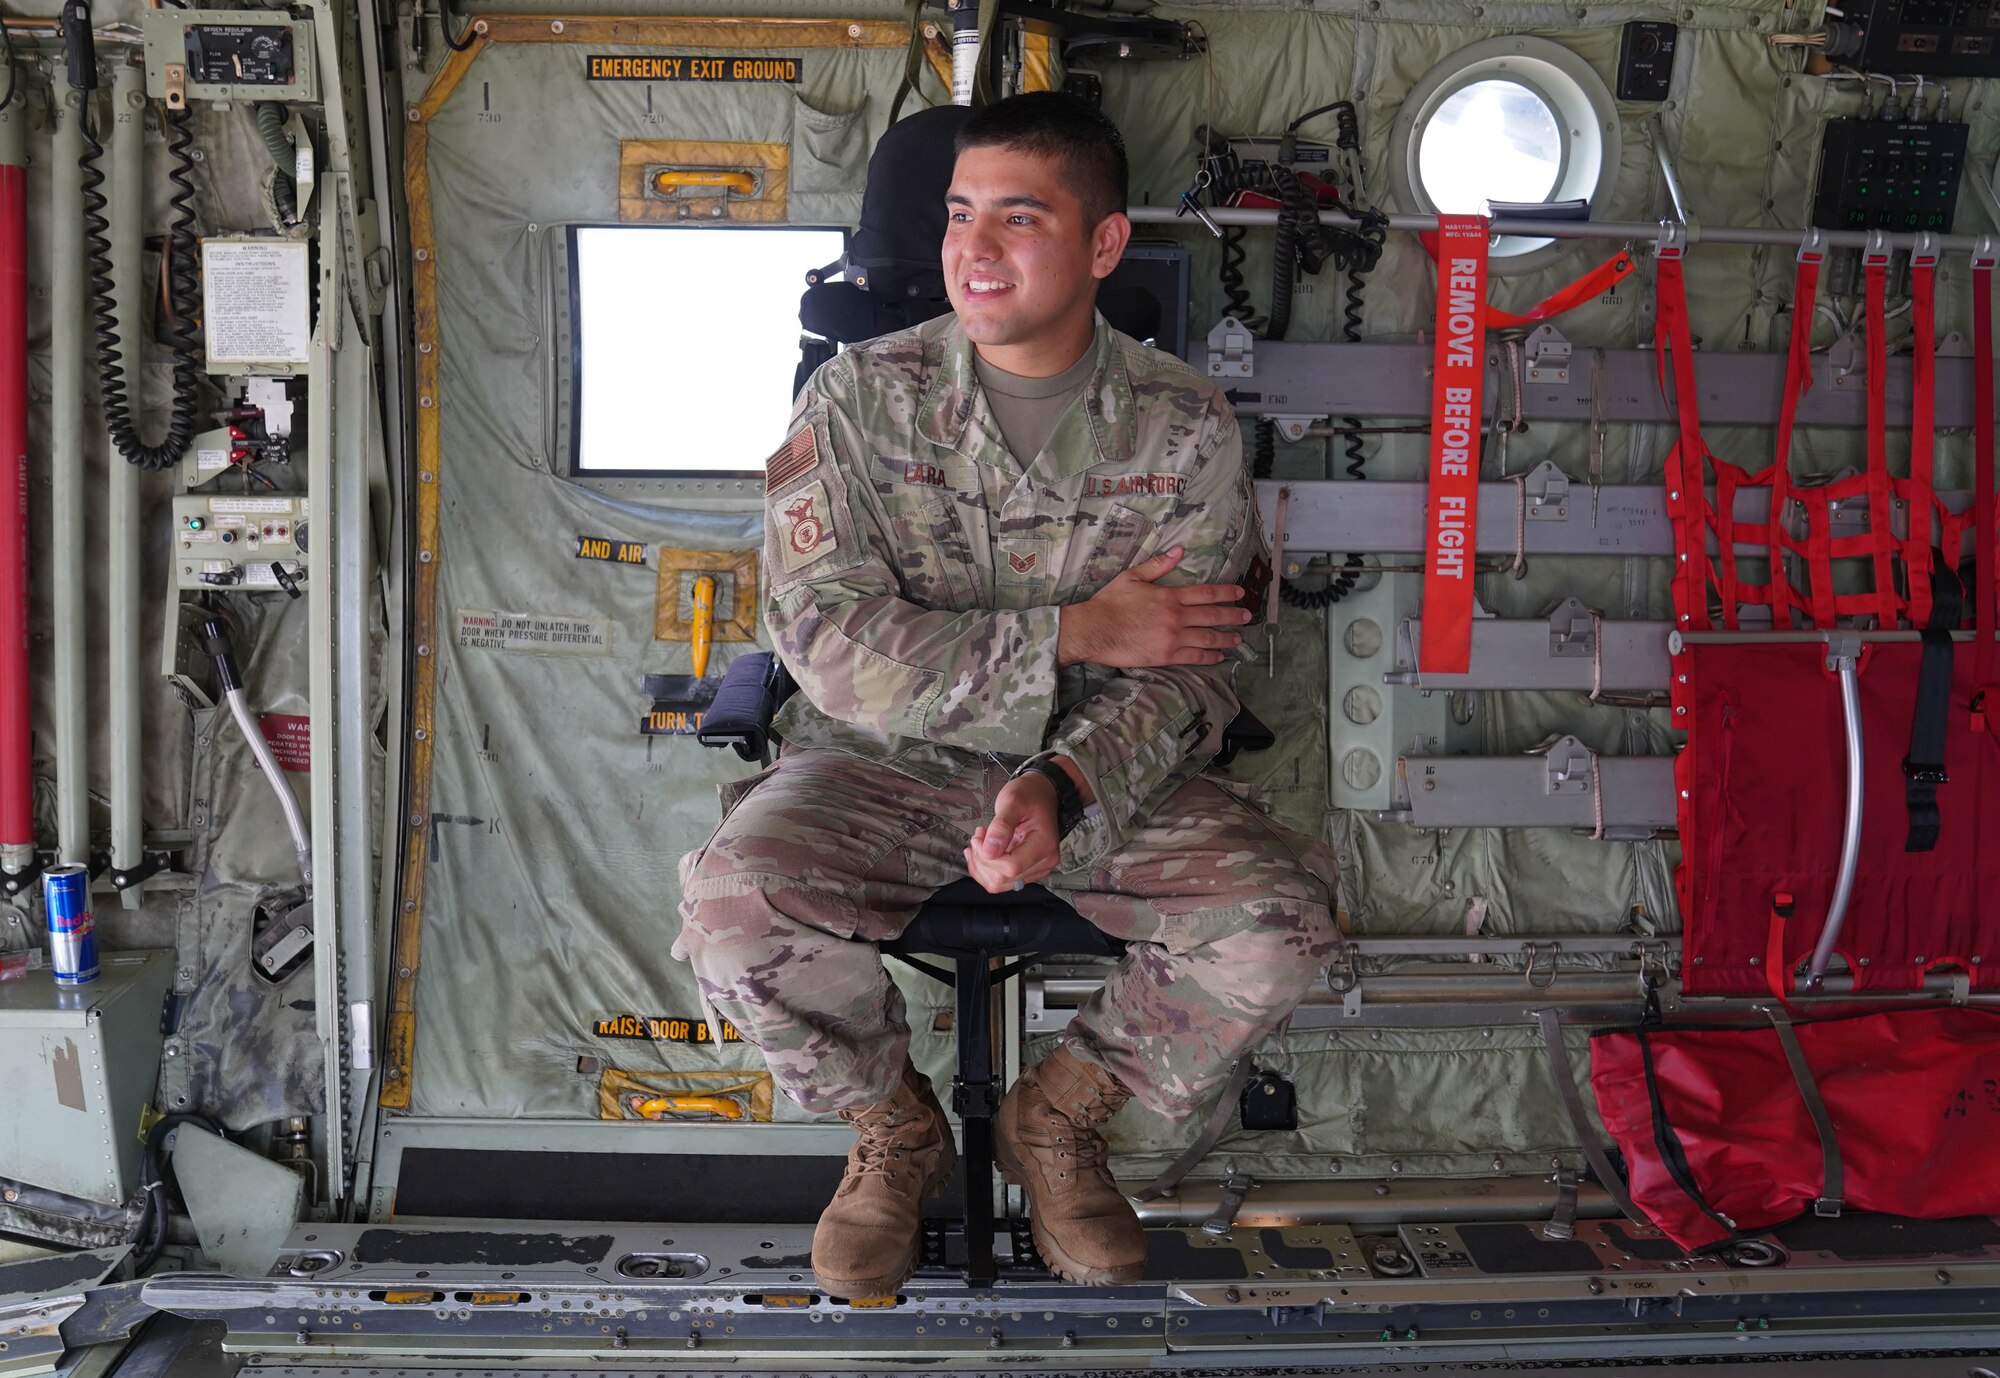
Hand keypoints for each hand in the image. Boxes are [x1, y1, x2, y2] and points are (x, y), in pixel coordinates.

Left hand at [963, 772, 1061, 893]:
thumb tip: (989, 851)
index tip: (980, 834)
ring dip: (981, 865)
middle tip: (978, 835)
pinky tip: (981, 852)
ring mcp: (1036, 869)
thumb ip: (1002, 826)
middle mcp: (1044, 863)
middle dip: (982, 859)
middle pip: (1002, 878)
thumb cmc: (1029, 794)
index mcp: (1044, 846)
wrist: (1042, 794)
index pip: (1010, 867)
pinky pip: (1000, 881)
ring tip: (980, 842)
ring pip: (998, 884)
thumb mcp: (1013, 801)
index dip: (987, 856)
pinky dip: (985, 869)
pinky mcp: (1027, 871)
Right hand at [1057, 546, 1250, 668]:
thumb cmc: (1110, 603)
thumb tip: (1179, 552)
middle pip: (1212, 615)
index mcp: (1169, 596)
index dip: (1226, 593)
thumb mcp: (1132, 577)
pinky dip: (1209, 656)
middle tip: (1247, 616)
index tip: (1240, 593)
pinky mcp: (1166, 656)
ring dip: (1226, 638)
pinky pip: (1194, 657)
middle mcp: (1176, 617)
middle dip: (1233, 615)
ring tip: (1237, 639)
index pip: (1205, 593)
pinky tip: (1219, 656)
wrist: (1095, 630)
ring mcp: (1173, 638)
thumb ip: (1158, 565)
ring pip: (1207, 638)